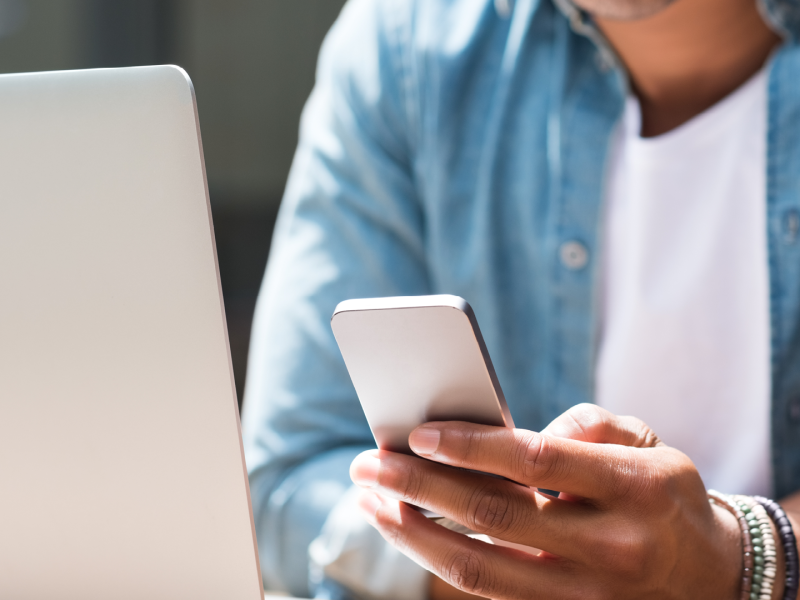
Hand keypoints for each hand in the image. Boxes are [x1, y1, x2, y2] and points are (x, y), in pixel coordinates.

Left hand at [350, 404, 742, 599]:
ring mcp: (586, 595)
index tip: (417, 433)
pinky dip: (440, 564)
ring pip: (481, 570)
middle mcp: (609, 547)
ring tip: (371, 502)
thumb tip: (518, 434)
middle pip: (494, 518)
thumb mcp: (648, 444)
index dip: (471, 447)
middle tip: (369, 464)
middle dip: (420, 489)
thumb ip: (589, 425)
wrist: (711, 577)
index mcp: (632, 488)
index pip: (535, 462)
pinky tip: (408, 534)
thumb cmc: (662, 494)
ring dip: (414, 535)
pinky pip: (490, 596)